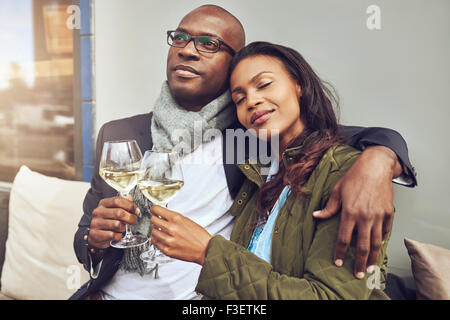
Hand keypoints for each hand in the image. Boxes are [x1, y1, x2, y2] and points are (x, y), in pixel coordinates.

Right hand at [88, 195, 139, 250]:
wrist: (96, 235)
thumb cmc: (108, 221)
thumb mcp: (115, 210)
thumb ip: (124, 204)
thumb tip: (133, 204)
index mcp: (103, 204)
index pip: (117, 200)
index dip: (130, 205)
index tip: (136, 211)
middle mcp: (98, 212)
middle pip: (119, 212)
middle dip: (130, 218)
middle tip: (133, 221)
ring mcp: (95, 223)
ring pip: (117, 224)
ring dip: (123, 228)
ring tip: (121, 228)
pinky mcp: (95, 234)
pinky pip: (112, 235)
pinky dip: (118, 236)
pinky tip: (116, 235)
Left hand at [150, 206, 211, 264]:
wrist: (205, 249)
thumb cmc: (199, 236)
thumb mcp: (187, 221)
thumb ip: (174, 218)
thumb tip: (162, 216)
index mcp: (177, 218)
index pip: (157, 209)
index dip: (154, 209)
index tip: (154, 210)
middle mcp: (171, 228)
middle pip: (153, 220)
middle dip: (155, 219)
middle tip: (157, 221)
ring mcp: (168, 240)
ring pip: (153, 232)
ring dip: (156, 231)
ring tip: (162, 231)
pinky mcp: (167, 250)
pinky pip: (155, 243)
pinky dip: (156, 240)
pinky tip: (160, 239)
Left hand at [313, 146, 399, 278]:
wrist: (376, 166)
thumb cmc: (355, 177)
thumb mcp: (337, 190)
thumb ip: (329, 207)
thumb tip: (316, 215)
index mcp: (350, 212)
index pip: (343, 238)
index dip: (340, 252)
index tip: (338, 262)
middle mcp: (365, 217)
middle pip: (362, 246)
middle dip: (359, 262)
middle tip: (357, 274)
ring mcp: (379, 215)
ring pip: (376, 242)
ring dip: (372, 257)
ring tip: (368, 267)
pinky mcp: (389, 212)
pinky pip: (386, 231)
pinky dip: (382, 240)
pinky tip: (378, 248)